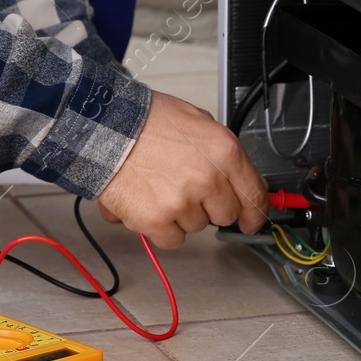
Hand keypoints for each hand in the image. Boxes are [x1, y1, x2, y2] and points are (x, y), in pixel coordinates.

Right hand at [97, 92, 267, 249]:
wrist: (105, 127)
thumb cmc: (147, 120)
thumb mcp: (199, 122)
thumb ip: (226, 156)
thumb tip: (246, 183)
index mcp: (224, 152)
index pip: (254, 196)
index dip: (255, 213)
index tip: (251, 221)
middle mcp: (208, 179)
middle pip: (225, 214)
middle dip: (210, 205)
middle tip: (188, 187)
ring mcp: (182, 202)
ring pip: (197, 227)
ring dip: (182, 214)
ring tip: (161, 186)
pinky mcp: (156, 220)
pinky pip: (172, 240)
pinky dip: (162, 228)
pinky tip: (152, 204)